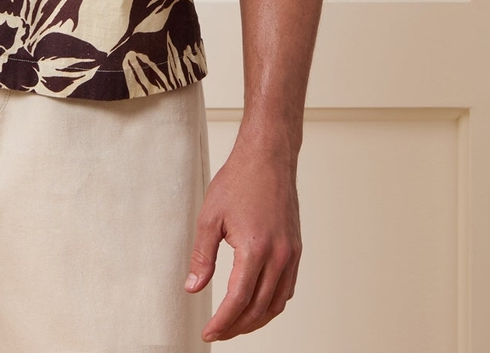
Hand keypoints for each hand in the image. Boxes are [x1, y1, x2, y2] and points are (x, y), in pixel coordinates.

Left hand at [183, 138, 300, 340]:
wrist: (268, 157)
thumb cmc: (239, 180)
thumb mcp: (210, 216)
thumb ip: (202, 256)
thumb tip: (193, 287)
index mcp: (255, 248)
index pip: (238, 301)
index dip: (222, 323)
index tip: (208, 332)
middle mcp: (279, 256)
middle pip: (258, 309)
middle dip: (237, 327)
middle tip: (218, 332)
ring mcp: (291, 254)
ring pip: (276, 304)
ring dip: (256, 320)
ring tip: (235, 325)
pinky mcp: (296, 249)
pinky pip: (287, 289)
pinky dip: (271, 304)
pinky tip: (256, 304)